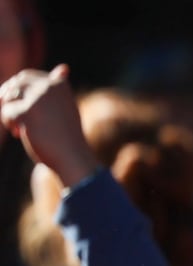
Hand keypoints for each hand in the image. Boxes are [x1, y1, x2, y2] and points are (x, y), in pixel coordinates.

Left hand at [0, 65, 98, 186]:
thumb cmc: (67, 136)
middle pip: (15, 83)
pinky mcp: (28, 112)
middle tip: (12, 117)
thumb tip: (64, 67)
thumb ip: (56, 89)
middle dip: (8, 97)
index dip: (17, 89)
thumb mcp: (65, 107)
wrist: (73, 158)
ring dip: (8, 111)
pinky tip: (18, 134)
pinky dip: (9, 123)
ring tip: (17, 128)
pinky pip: (7, 111)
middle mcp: (49, 86)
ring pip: (9, 96)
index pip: (27, 76)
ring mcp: (38, 98)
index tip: (20, 106)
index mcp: (59, 84)